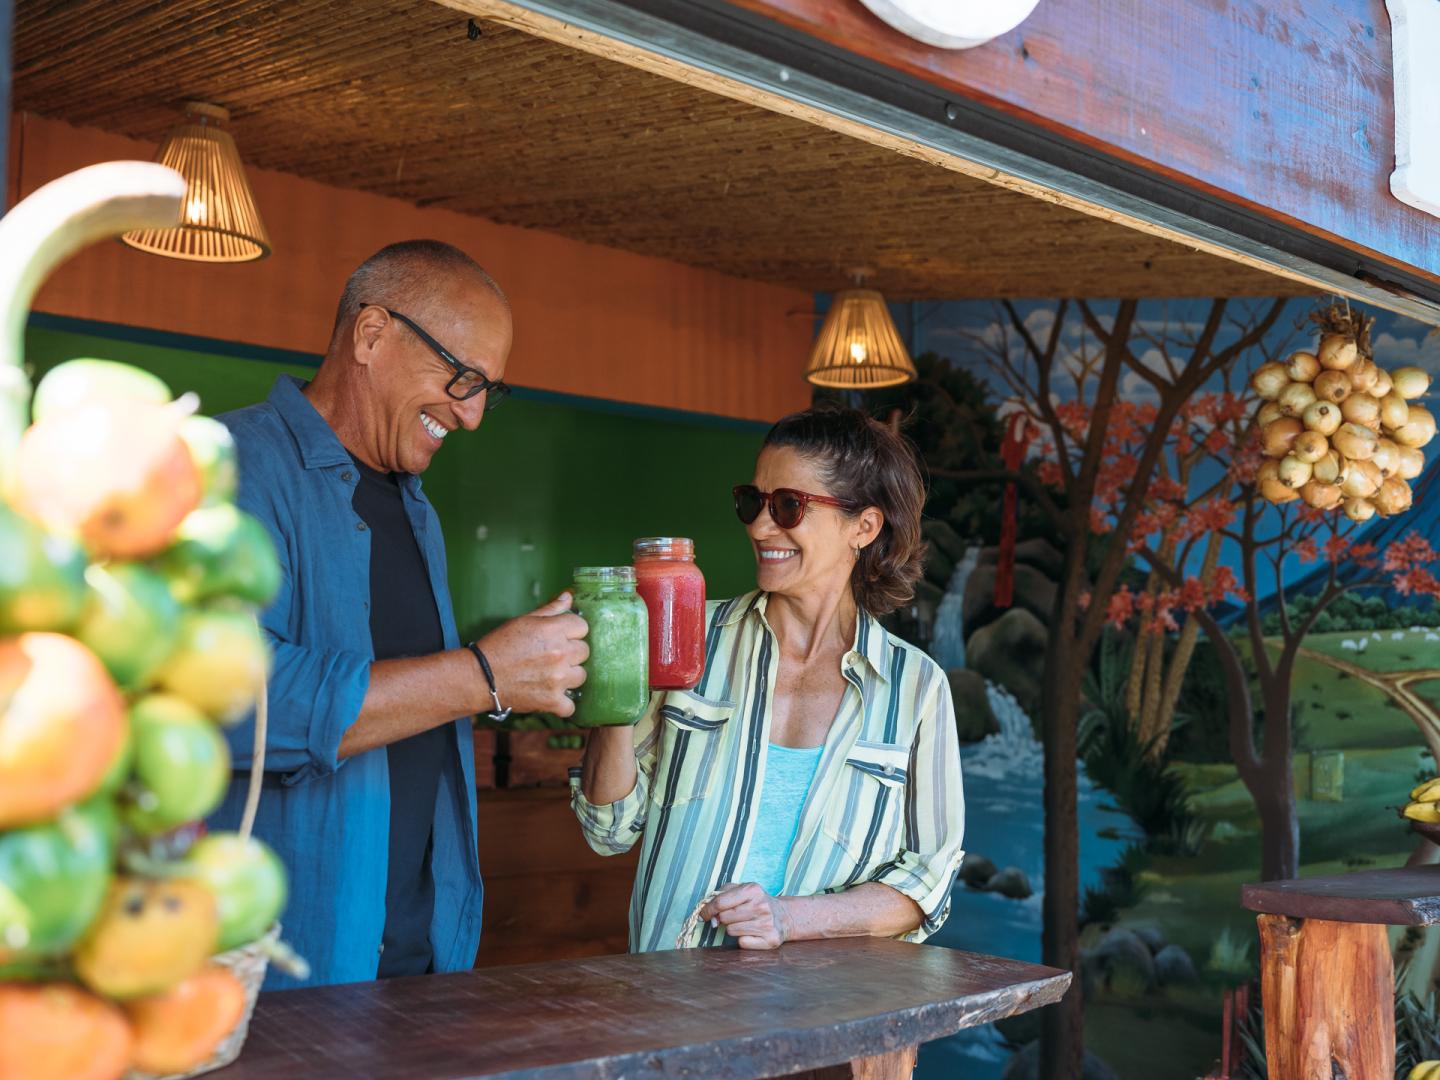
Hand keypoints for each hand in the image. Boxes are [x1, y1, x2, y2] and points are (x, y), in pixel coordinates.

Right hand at [476, 592, 588, 716]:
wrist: (479, 677)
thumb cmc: (499, 645)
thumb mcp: (523, 621)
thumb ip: (550, 609)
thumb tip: (569, 597)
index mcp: (553, 630)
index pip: (582, 627)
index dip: (571, 632)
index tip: (559, 637)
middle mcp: (560, 654)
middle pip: (584, 651)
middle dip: (570, 653)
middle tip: (550, 657)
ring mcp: (558, 679)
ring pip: (581, 676)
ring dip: (568, 677)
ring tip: (549, 676)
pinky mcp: (552, 701)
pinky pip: (571, 706)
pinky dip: (562, 704)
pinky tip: (550, 696)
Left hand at [699, 883, 793, 949]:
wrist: (783, 916)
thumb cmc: (756, 902)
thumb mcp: (741, 889)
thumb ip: (722, 894)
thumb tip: (709, 914)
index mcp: (752, 890)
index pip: (720, 902)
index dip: (707, 910)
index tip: (703, 915)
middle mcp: (761, 906)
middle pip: (724, 917)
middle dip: (722, 919)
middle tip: (730, 917)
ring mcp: (767, 924)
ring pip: (731, 931)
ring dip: (733, 929)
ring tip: (744, 923)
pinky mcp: (770, 940)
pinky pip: (742, 943)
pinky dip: (743, 939)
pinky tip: (751, 933)